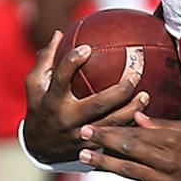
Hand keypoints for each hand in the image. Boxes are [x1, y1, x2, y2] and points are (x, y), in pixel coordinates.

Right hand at [23, 31, 145, 164]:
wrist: (39, 147)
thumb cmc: (40, 107)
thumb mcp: (35, 85)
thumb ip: (46, 59)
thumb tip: (59, 33)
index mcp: (51, 99)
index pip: (61, 78)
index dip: (73, 62)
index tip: (88, 48)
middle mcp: (66, 118)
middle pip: (97, 104)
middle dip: (120, 90)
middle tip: (135, 74)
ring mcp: (80, 134)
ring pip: (112, 123)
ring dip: (131, 109)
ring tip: (145, 95)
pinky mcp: (91, 147)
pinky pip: (114, 136)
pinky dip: (129, 125)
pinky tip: (142, 113)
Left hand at [81, 112, 180, 180]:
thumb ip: (161, 125)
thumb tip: (136, 115)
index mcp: (171, 141)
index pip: (136, 132)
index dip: (113, 128)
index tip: (93, 122)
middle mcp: (165, 160)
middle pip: (129, 148)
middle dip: (104, 140)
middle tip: (82, 134)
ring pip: (128, 171)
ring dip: (104, 164)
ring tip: (83, 157)